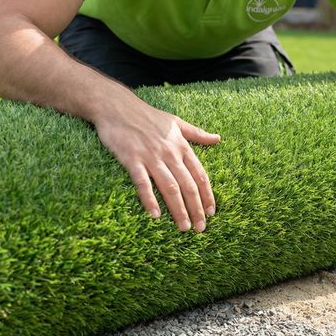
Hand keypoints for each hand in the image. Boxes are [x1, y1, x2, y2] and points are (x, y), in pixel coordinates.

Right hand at [93, 97, 218, 231]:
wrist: (117, 106)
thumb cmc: (147, 115)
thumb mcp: (176, 122)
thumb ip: (197, 133)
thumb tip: (218, 139)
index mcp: (181, 146)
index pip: (200, 175)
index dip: (207, 195)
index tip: (211, 213)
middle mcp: (169, 153)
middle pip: (188, 185)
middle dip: (196, 209)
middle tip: (200, 229)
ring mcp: (151, 156)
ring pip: (170, 187)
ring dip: (178, 209)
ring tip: (184, 227)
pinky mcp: (132, 159)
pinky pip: (143, 183)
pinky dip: (150, 199)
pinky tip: (155, 215)